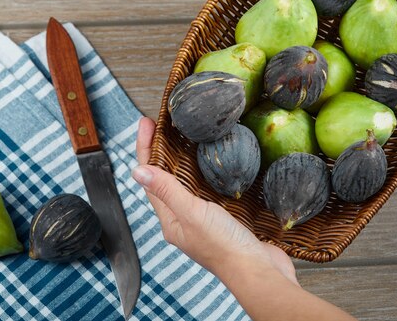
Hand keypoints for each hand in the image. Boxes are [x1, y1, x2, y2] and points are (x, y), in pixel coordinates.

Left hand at [133, 117, 297, 284]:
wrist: (259, 272)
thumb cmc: (224, 247)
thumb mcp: (191, 213)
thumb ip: (167, 190)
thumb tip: (137, 171)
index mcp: (171, 220)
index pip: (151, 179)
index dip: (146, 149)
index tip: (146, 123)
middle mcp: (183, 220)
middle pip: (166, 179)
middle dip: (162, 151)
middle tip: (163, 124)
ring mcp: (204, 221)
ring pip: (188, 184)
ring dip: (183, 160)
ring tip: (184, 137)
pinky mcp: (225, 220)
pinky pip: (208, 191)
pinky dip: (206, 174)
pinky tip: (214, 163)